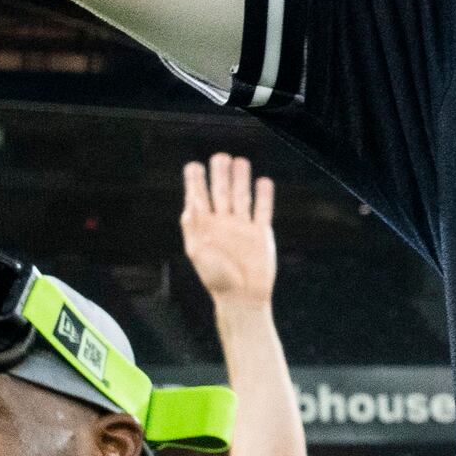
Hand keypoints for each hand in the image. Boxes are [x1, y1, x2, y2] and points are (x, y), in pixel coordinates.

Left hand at [178, 153, 278, 309]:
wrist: (242, 298)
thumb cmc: (215, 278)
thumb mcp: (197, 250)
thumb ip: (194, 224)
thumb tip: (191, 199)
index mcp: (204, 226)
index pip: (198, 197)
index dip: (195, 181)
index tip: (193, 166)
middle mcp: (223, 223)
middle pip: (221, 191)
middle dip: (220, 173)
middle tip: (220, 157)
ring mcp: (242, 227)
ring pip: (242, 196)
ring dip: (241, 179)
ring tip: (240, 161)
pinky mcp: (260, 234)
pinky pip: (263, 210)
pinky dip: (264, 196)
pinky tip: (263, 181)